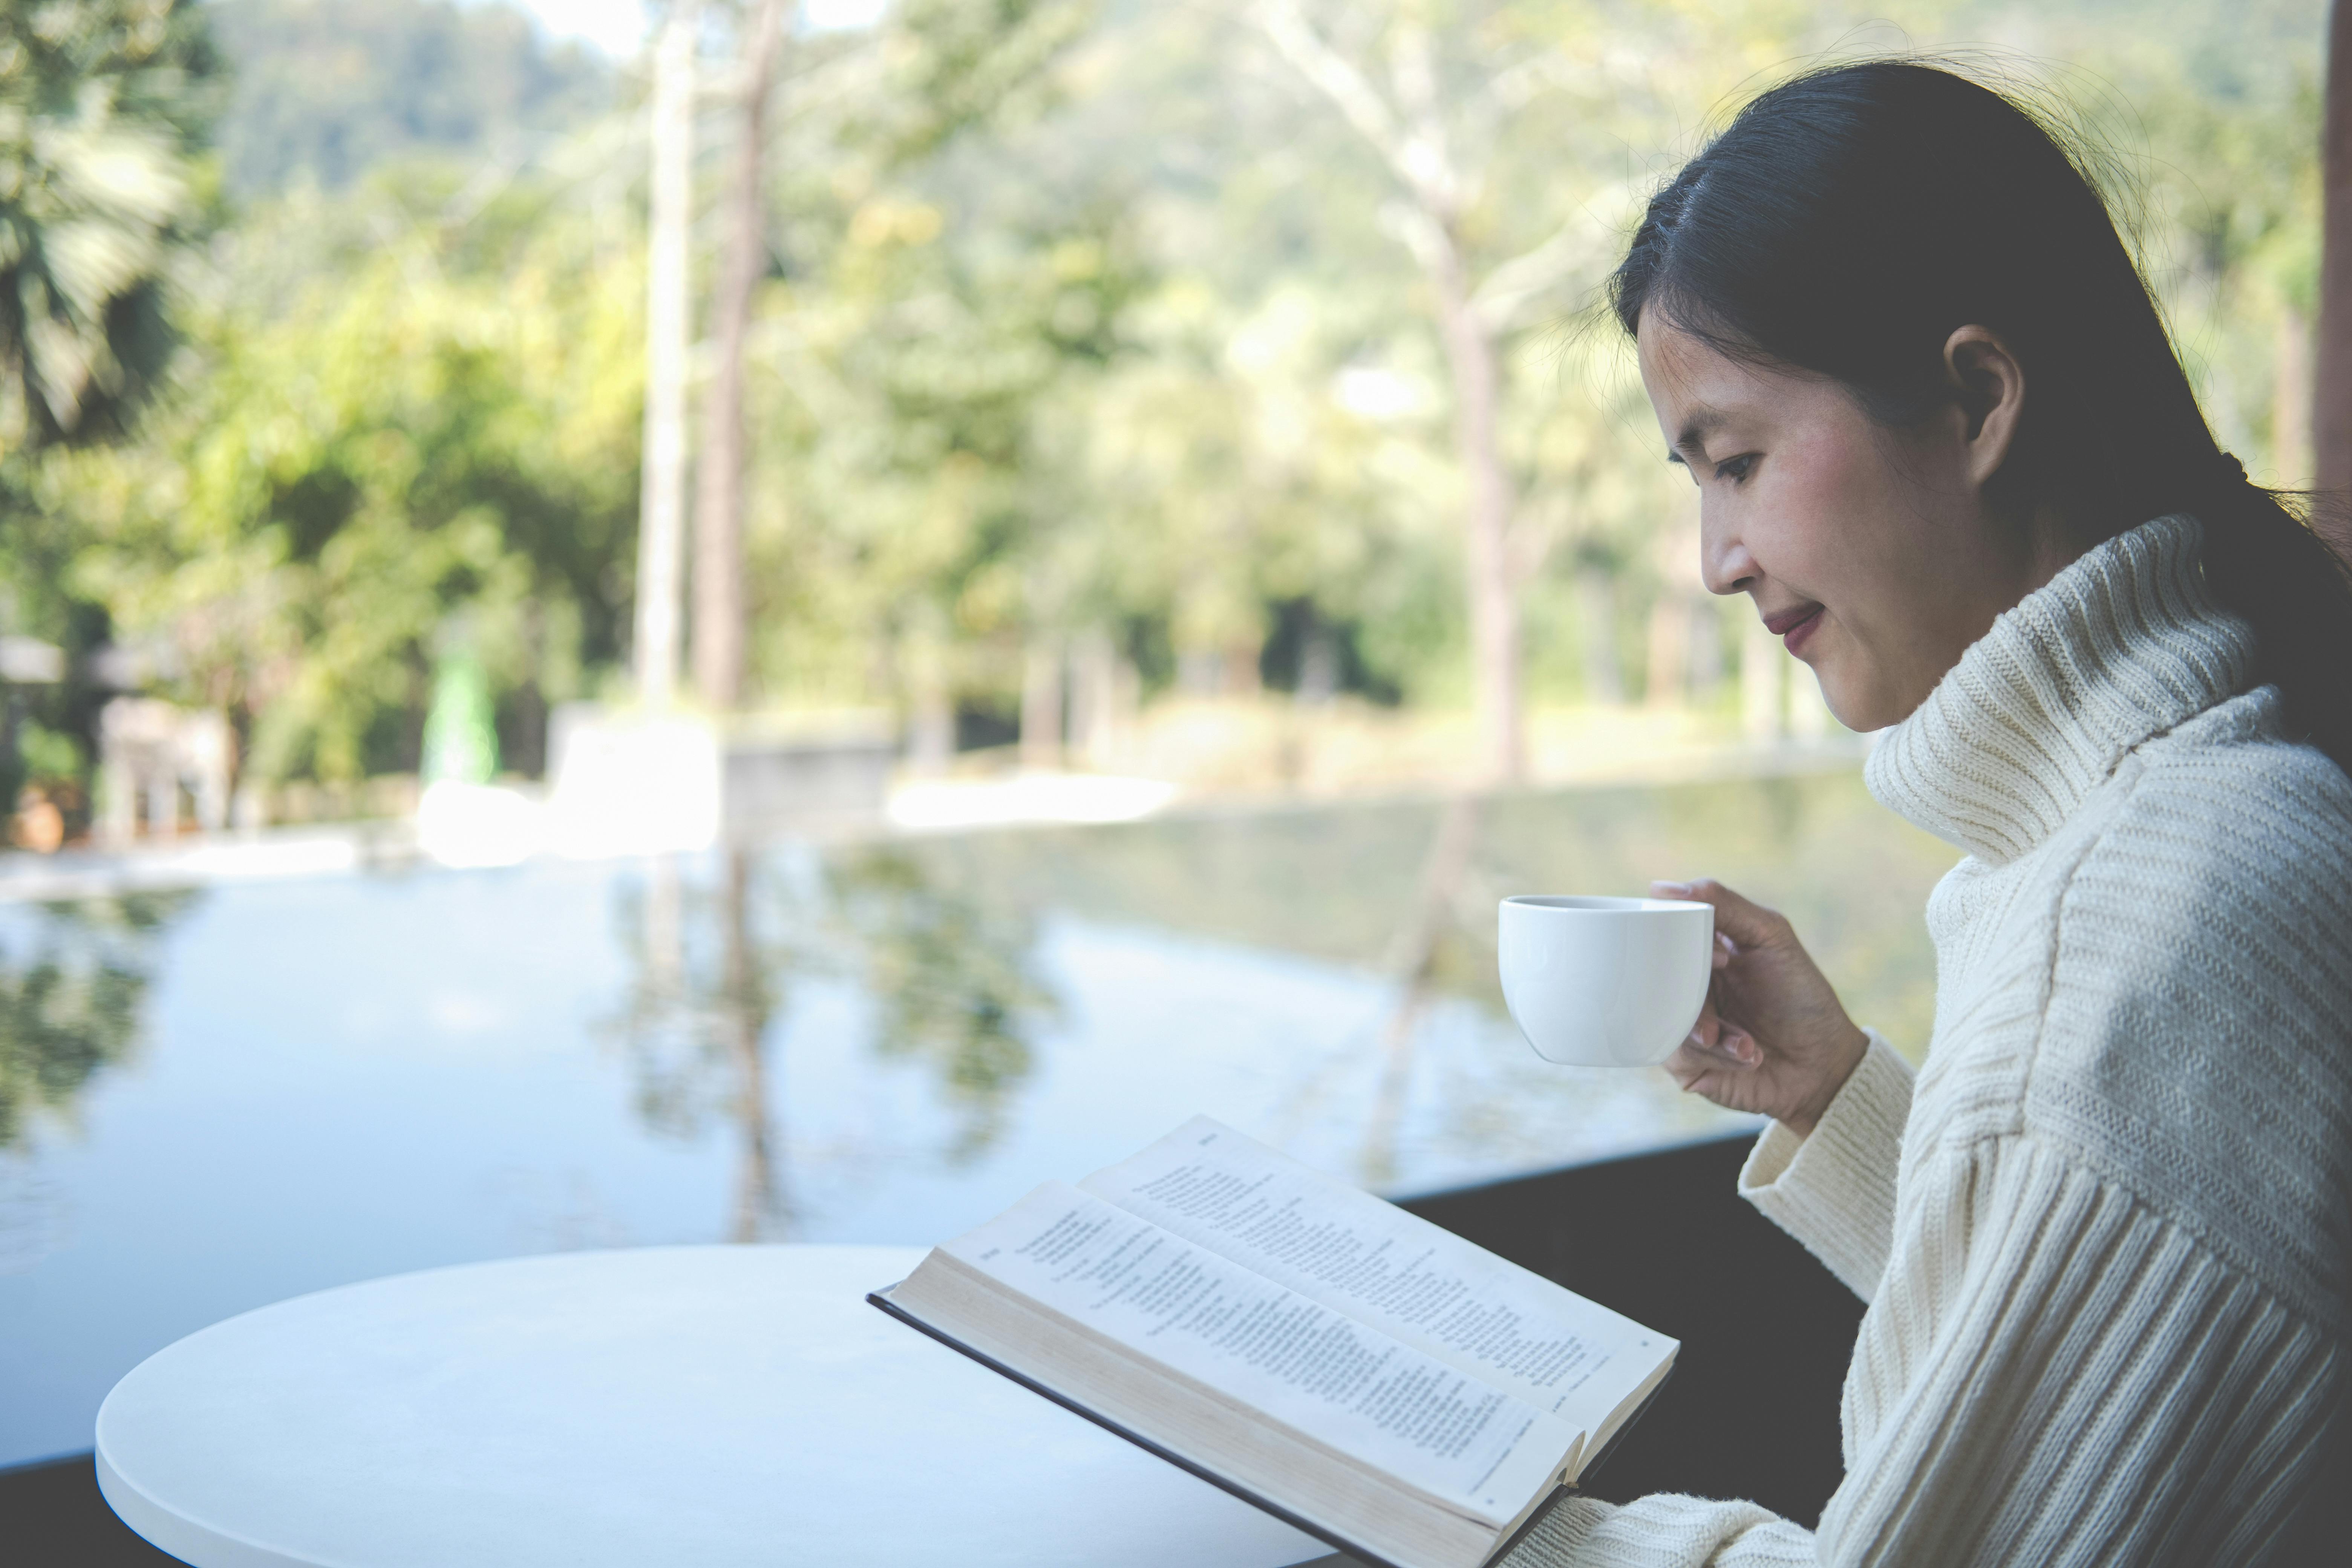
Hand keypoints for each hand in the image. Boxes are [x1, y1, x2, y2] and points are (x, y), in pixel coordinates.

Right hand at [1650, 878, 1868, 1136]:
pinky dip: (1717, 1055)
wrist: (1823, 1064)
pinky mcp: (1684, 1064)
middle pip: (1657, 979)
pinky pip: (1677, 1055)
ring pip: (1665, 1018)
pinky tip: (1749, 1057)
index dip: (1680, 943)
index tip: (1724, 959)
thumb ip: (1725, 905)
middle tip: (1724, 1006)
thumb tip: (1660, 888)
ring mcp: (1681, 1024)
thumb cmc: (1802, 997)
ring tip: (1747, 1043)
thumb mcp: (1771, 936)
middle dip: (1696, 998)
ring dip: (1711, 1033)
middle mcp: (1684, 986)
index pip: (1663, 935)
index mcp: (1698, 952)